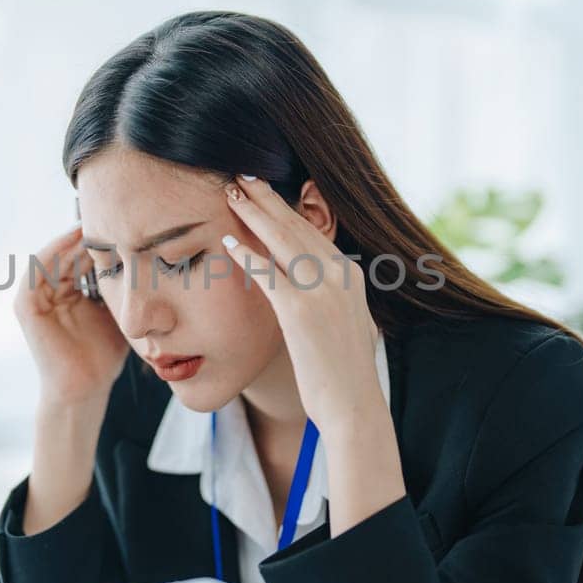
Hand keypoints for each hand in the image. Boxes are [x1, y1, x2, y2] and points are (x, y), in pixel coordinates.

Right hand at [13, 223, 129, 407]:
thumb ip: (122, 287)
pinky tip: (72, 239)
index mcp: (68, 291)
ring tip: (92, 221)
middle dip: (87, 234)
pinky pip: (36, 270)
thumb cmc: (103, 355)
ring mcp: (35, 298)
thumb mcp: (117, 312)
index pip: (80, 256)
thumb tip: (147, 257)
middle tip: (109, 213)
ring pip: (52, 255)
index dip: (99, 239)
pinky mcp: (25, 306)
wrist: (85, 388)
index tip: (123, 221)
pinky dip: (52, 251)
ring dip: (70, 237)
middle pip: (66, 251)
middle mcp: (49, 290)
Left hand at [217, 176, 386, 441]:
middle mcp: (340, 276)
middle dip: (267, 198)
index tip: (264, 191)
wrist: (354, 406)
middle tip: (242, 175)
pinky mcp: (301, 312)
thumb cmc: (344, 374)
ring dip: (254, 212)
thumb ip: (333, 298)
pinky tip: (228, 240)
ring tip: (231, 191)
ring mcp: (322, 291)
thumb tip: (316, 289)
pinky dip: (247, 253)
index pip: (313, 232)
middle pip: (297, 226)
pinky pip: (268, 273)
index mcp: (351, 276)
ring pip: (282, 240)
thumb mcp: (348, 324)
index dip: (285, 209)